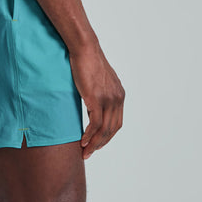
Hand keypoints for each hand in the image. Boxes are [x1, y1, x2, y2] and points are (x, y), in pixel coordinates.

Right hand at [69, 38, 124, 157]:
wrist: (84, 49)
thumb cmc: (87, 61)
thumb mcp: (97, 81)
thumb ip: (99, 94)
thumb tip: (92, 105)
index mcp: (119, 95)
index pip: (116, 122)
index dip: (107, 136)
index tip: (96, 143)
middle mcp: (117, 98)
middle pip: (112, 129)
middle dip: (101, 143)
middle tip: (90, 152)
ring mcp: (108, 99)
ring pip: (104, 130)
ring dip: (94, 143)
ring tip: (85, 151)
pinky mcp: (96, 99)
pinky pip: (95, 124)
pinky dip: (89, 135)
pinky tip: (82, 140)